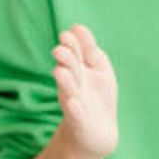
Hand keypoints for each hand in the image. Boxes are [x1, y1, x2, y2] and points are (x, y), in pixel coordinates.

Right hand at [52, 25, 117, 158]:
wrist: (98, 131)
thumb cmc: (98, 96)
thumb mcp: (99, 69)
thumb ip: (91, 50)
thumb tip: (77, 27)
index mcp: (78, 70)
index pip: (74, 53)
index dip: (72, 44)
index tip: (68, 34)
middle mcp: (73, 85)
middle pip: (68, 69)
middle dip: (65, 59)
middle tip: (59, 50)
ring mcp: (75, 103)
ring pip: (68, 90)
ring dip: (64, 81)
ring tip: (60, 72)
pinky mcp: (78, 122)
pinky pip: (75, 115)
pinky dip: (73, 109)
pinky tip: (72, 102)